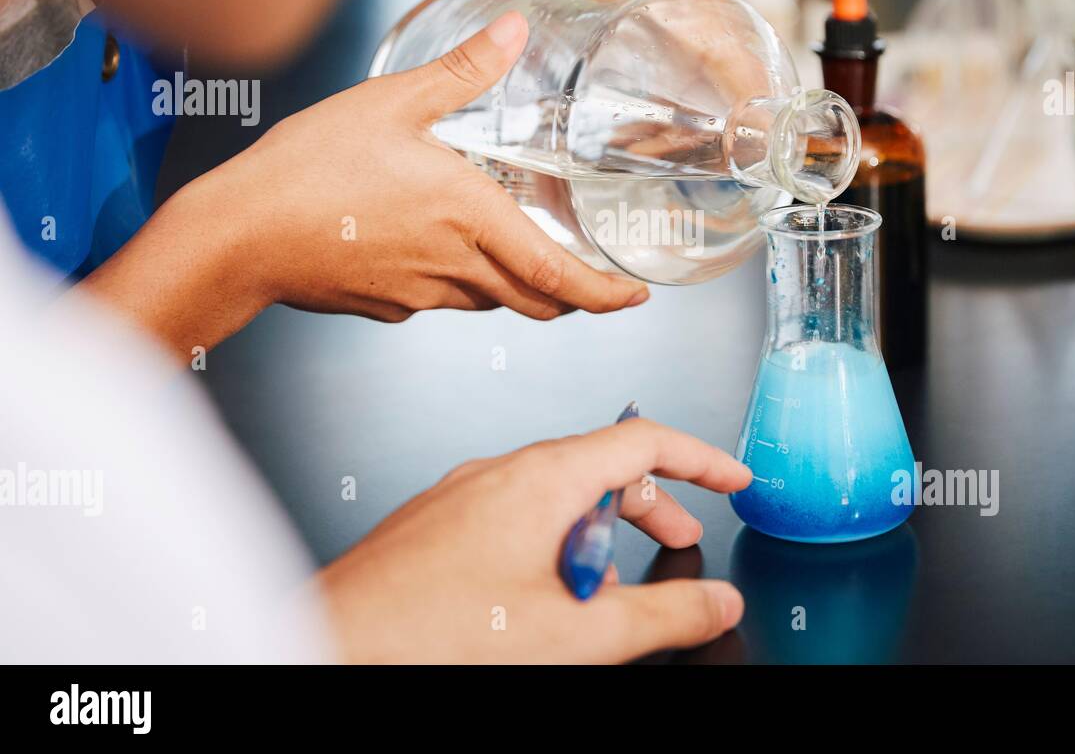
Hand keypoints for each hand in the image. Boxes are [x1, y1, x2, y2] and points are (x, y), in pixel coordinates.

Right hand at [80, 12, 648, 359]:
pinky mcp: (388, 306)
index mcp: (471, 219)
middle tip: (595, 279)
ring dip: (517, 284)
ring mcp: (421, 295)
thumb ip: (462, 72)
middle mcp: (456, 268)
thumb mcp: (391, 103)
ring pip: (491, 300)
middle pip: (536, 301)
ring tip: (520, 249)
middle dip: (574, 297)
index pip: (560, 278)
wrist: (238, 234)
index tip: (636, 296)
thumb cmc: (309, 168)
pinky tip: (438, 247)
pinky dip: (461, 281)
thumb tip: (516, 30)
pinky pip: (442, 299)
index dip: (606, 296)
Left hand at [318, 417, 751, 662]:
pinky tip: (544, 597)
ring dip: (597, 533)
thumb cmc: (429, 636)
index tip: (731, 479)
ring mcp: (461, 497)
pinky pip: (510, 516)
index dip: (700, 460)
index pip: (643, 440)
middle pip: (599, 466)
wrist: (330, 647)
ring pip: (552, 495)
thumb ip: (663, 616)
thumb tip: (717, 604)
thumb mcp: (576, 635)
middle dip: (649, 504)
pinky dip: (550, 544)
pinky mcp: (434, 527)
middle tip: (679, 541)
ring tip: (610, 589)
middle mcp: (498, 473)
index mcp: (541, 479)